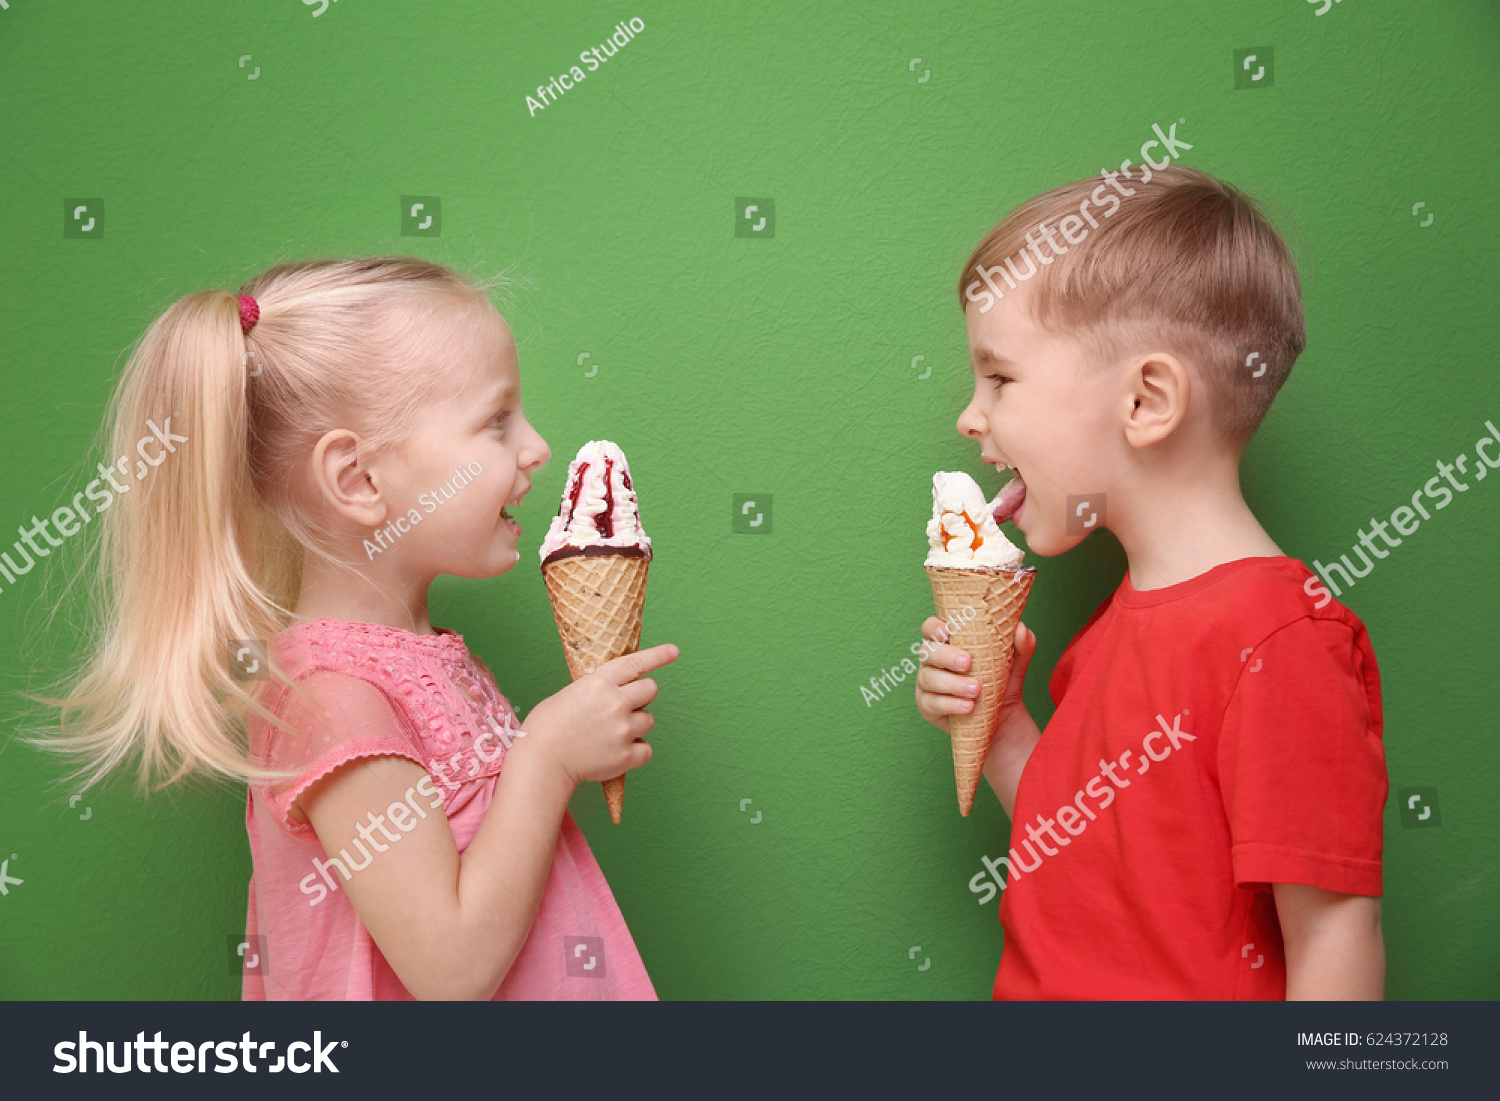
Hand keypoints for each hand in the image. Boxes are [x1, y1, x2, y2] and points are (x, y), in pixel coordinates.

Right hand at [520, 643, 678, 786]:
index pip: (635, 664)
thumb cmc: (546, 728)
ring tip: (611, 734)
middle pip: (650, 690)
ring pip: (648, 720)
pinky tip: (616, 752)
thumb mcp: (569, 694)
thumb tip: (615, 690)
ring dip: (636, 725)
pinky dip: (635, 752)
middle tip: (623, 707)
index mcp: (598, 683)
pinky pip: (646, 749)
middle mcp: (615, 703)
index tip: (673, 651)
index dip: (657, 656)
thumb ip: (596, 689)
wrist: (541, 762)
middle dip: (641, 696)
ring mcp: (623, 729)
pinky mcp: (626, 755)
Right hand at [914, 616, 1037, 739]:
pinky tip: (968, 707)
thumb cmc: (999, 682)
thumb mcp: (1015, 663)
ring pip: (928, 678)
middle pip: (926, 652)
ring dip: (952, 683)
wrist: (1002, 717)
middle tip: (967, 663)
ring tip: (976, 690)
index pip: (931, 628)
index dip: (933, 627)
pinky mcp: (928, 706)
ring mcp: (927, 683)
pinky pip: (931, 703)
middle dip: (946, 656)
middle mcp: (932, 661)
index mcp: (948, 643)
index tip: (948, 631)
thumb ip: (1022, 644)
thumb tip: (1020, 628)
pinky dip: (950, 705)